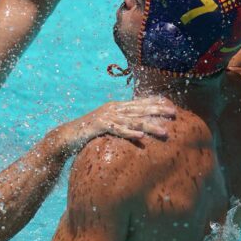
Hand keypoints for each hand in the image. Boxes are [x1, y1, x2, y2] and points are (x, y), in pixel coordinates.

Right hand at [57, 96, 176, 154]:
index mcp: (116, 107)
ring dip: (150, 126)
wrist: (66, 136)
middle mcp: (113, 109)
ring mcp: (106, 116)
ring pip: (132, 121)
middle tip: (174, 113)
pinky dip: (130, 134)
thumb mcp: (106, 124)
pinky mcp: (99, 126)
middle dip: (158, 110)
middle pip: (140, 109)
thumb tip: (135, 128)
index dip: (155, 103)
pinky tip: (141, 137)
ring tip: (164, 131)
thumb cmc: (88, 132)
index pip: (139, 103)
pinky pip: (118, 130)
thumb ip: (120, 123)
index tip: (171, 105)